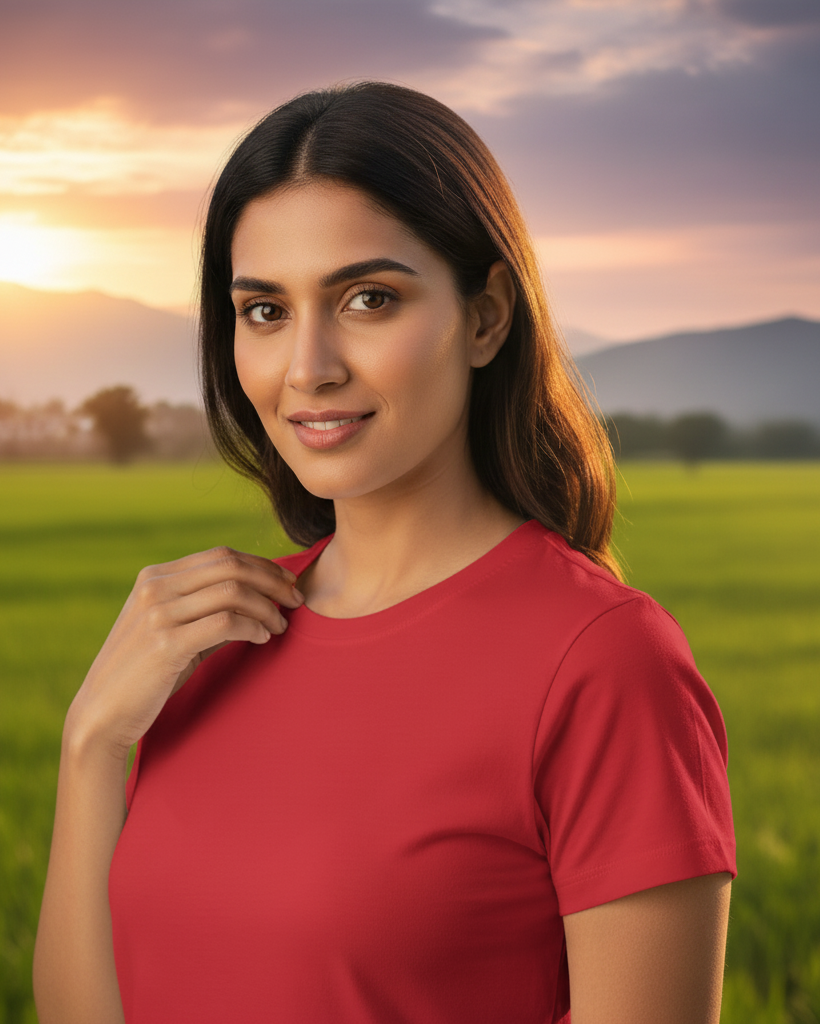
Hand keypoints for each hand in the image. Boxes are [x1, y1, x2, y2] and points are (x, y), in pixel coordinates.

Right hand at [65, 547, 303, 756]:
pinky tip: (264, 638)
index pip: (221, 555)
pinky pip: (226, 622)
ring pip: (232, 592)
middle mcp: (154, 587)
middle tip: (296, 599)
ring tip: (281, 625)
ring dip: (267, 607)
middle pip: (231, 566)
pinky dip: (253, 626)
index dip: (262, 565)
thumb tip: (259, 598)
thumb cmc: (145, 674)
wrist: (102, 714)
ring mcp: (158, 613)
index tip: (288, 582)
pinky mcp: (166, 643)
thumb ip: (206, 609)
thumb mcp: (172, 629)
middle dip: (272, 580)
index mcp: (154, 577)